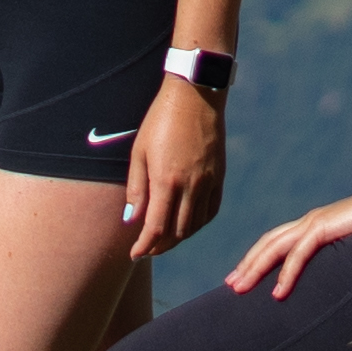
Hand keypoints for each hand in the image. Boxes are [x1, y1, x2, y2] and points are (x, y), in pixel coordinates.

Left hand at [116, 75, 226, 259]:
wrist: (195, 96)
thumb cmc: (160, 120)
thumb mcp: (139, 152)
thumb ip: (137, 189)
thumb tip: (132, 220)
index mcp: (167, 180)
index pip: (156, 228)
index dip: (145, 246)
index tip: (135, 254)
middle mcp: (191, 186)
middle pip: (177, 232)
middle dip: (160, 246)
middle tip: (147, 248)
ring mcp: (209, 182)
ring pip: (195, 225)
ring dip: (178, 237)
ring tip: (163, 238)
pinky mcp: (219, 177)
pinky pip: (210, 211)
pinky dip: (198, 224)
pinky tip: (187, 223)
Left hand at [225, 175, 351, 298]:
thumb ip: (339, 256)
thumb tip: (335, 279)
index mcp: (311, 225)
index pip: (275, 242)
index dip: (256, 258)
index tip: (242, 276)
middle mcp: (307, 222)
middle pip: (267, 244)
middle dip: (246, 265)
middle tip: (230, 286)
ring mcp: (313, 223)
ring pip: (274, 248)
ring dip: (255, 269)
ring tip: (241, 289)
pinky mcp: (323, 228)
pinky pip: (298, 255)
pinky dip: (286, 275)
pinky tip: (278, 293)